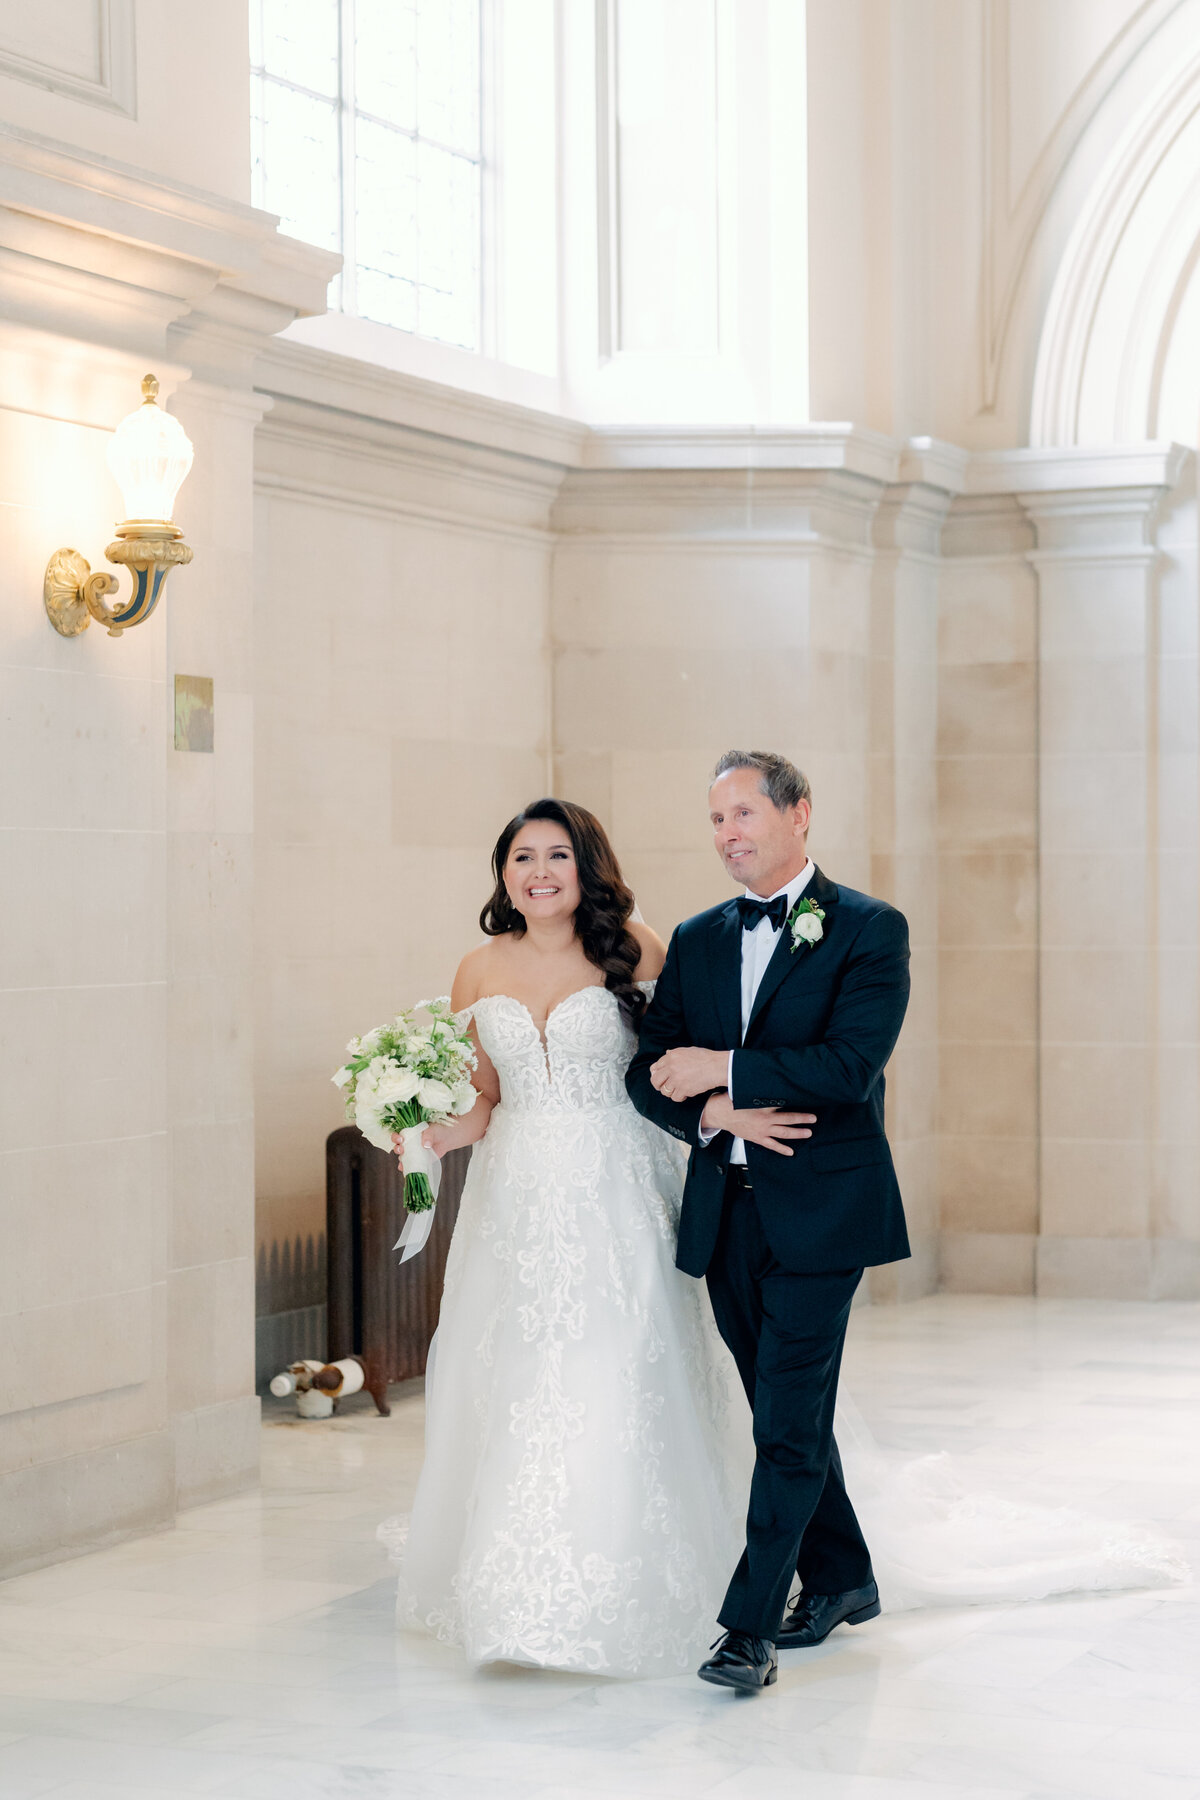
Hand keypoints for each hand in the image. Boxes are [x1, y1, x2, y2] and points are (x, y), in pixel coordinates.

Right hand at [391, 1122, 455, 1172]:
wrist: (446, 1138)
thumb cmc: (437, 1131)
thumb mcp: (432, 1130)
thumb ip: (428, 1135)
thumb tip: (426, 1145)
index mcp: (408, 1133)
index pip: (398, 1135)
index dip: (396, 1137)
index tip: (400, 1139)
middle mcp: (408, 1143)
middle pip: (398, 1146)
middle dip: (397, 1149)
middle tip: (401, 1149)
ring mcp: (413, 1152)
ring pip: (403, 1157)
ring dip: (401, 1160)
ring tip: (403, 1161)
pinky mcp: (418, 1160)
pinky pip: (411, 1164)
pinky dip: (407, 1168)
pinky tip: (406, 1170)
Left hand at [649, 1046, 728, 1101]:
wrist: (717, 1067)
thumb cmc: (706, 1058)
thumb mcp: (688, 1050)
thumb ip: (675, 1053)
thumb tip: (666, 1053)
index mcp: (671, 1056)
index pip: (655, 1067)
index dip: (657, 1074)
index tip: (661, 1078)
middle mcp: (671, 1067)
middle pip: (655, 1080)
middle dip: (659, 1085)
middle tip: (665, 1087)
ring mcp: (676, 1079)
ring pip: (665, 1091)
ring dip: (671, 1092)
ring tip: (678, 1089)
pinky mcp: (683, 1089)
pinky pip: (675, 1098)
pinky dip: (680, 1097)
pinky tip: (685, 1093)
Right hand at [699, 1091, 815, 1155]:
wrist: (719, 1113)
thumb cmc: (732, 1100)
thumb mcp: (746, 1092)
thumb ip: (759, 1089)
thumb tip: (770, 1078)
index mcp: (763, 1105)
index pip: (783, 1103)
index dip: (795, 1102)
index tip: (807, 1100)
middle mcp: (765, 1119)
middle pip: (788, 1119)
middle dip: (802, 1119)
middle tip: (814, 1118)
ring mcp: (762, 1130)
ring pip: (783, 1133)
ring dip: (797, 1133)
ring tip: (809, 1133)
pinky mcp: (757, 1138)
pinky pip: (772, 1145)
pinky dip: (782, 1149)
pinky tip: (791, 1151)